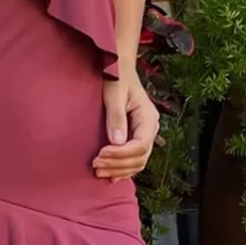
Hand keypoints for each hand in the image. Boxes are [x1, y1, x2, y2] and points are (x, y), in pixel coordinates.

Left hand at [94, 67, 159, 182]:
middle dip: (118, 164)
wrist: (118, 68)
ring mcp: (144, 134)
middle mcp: (150, 128)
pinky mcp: (134, 138)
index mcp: (148, 117)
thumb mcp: (114, 92)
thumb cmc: (116, 76)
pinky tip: (110, 176)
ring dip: (119, 170)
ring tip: (98, 172)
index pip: (140, 144)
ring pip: (137, 162)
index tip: (100, 154)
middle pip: (140, 157)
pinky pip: (133, 159)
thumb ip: (116, 116)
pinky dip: (122, 169)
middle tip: (95, 165)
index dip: (121, 154)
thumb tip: (117, 142)